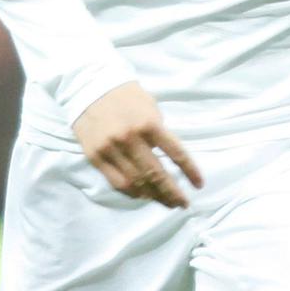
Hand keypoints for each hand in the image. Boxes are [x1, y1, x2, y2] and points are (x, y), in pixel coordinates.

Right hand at [72, 82, 204, 207]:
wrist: (90, 87)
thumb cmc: (126, 97)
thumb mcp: (151, 108)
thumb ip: (159, 134)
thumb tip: (166, 160)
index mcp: (149, 124)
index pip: (176, 153)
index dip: (190, 172)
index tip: (199, 185)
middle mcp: (130, 139)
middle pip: (156, 174)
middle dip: (172, 192)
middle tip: (182, 204)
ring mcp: (111, 149)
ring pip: (136, 182)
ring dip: (154, 195)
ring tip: (165, 202)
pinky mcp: (95, 157)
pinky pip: (117, 182)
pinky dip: (132, 192)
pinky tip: (143, 195)